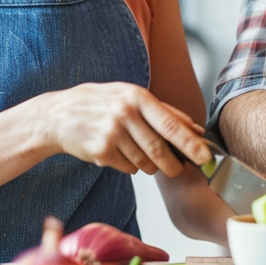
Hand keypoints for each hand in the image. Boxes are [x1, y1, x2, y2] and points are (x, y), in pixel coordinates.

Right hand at [39, 82, 210, 175]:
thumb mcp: (131, 96)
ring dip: (149, 164)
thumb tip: (195, 128)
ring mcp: (111, 133)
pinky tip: (119, 151)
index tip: (205, 155)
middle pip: (159, 149)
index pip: (171, 124)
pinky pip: (128, 168)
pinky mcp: (100, 152)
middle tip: (178, 168)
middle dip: (173, 164)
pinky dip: (130, 165)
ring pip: (145, 162)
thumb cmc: (102, 103)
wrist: (59, 115)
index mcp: (137, 97)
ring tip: (137, 150)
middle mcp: (125, 114)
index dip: (190, 143)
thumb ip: (164, 111)